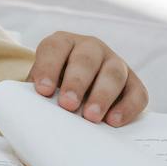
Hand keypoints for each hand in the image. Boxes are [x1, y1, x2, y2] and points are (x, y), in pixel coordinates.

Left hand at [29, 31, 148, 125]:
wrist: (77, 98)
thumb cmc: (53, 91)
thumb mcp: (41, 87)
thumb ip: (35, 94)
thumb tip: (29, 112)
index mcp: (63, 44)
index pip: (54, 48)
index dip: (48, 67)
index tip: (43, 90)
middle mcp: (90, 48)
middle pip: (86, 59)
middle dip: (76, 82)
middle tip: (68, 105)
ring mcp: (115, 63)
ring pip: (113, 73)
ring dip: (102, 95)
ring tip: (91, 117)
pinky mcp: (134, 83)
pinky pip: (137, 93)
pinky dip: (127, 107)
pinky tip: (113, 121)